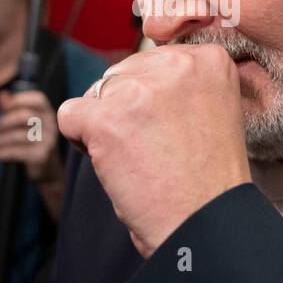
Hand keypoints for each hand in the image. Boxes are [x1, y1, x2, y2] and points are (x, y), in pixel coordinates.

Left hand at [0, 89, 61, 184]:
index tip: (3, 107)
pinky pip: (16, 151)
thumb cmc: (32, 141)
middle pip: (25, 116)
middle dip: (6, 121)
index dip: (18, 100)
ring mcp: (47, 141)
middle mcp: (51, 125)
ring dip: (2, 139)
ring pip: (19, 135)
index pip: (38, 99)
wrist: (47, 169)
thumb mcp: (25, 123)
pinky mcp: (41, 156)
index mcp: (48, 113)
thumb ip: (12, 107)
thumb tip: (1, 95)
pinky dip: (2, 152)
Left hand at [56, 44, 250, 257]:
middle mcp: (177, 65)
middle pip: (123, 73)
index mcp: (209, 61)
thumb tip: (131, 74)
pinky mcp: (106, 119)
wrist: (206, 224)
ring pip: (96, 93)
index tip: (171, 127)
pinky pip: (70, 114)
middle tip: (153, 148)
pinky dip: (79, 140)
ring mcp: (139, 91)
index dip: (153, 97)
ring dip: (106, 125)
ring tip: (137, 159)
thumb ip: (179, 85)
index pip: (154, 58)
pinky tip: (111, 163)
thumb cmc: (209, 181)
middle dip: (126, 108)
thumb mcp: (212, 112)